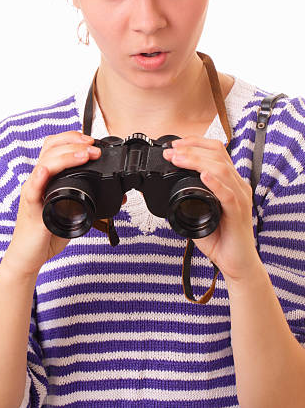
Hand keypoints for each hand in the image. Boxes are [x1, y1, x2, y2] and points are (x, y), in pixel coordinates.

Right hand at [3, 131, 100, 277]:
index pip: (55, 147)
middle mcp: (38, 181)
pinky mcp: (30, 209)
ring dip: (66, 156)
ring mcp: (33, 193)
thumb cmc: (47, 234)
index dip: (72, 138)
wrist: (29, 257)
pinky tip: (45, 171)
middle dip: (74, 143)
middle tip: (94, 147)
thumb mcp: (74, 212)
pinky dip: (39, 178)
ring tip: (84, 154)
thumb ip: (91, 201)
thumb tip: (119, 198)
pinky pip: (32, 190)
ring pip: (44, 164)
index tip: (92, 141)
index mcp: (47, 178)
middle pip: (50, 149)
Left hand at [163, 136, 261, 283]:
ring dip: (197, 161)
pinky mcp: (239, 213)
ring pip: (221, 169)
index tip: (175, 145)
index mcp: (230, 181)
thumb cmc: (221, 238)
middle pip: (218, 155)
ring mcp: (240, 198)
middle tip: (171, 152)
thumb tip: (167, 193)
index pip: (216, 151)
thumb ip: (189, 199)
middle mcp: (238, 185)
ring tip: (179, 159)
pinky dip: (215, 183)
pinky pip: (228, 194)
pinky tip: (204, 176)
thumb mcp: (201, 212)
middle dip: (191, 149)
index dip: (196, 143)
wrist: (237, 264)